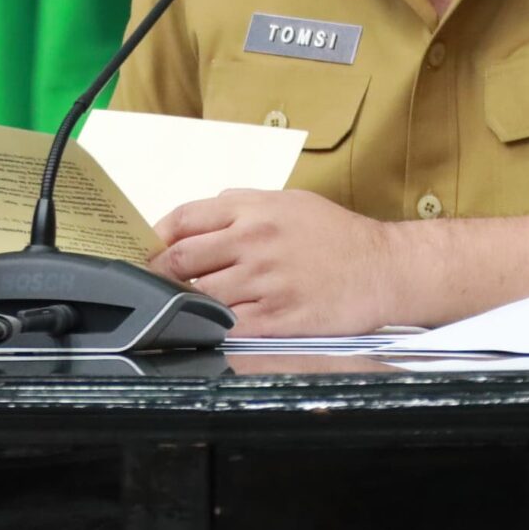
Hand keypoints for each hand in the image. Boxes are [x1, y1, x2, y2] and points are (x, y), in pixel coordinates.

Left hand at [149, 188, 399, 335]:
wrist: (383, 267)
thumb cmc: (336, 235)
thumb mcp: (287, 201)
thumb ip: (239, 206)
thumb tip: (195, 221)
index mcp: (252, 209)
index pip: (183, 219)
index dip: (154, 237)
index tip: (145, 251)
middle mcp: (253, 241)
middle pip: (181, 259)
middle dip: (159, 274)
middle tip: (154, 284)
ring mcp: (264, 280)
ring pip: (198, 295)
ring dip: (184, 303)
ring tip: (183, 308)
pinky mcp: (277, 317)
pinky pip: (227, 326)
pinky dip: (211, 328)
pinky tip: (210, 327)